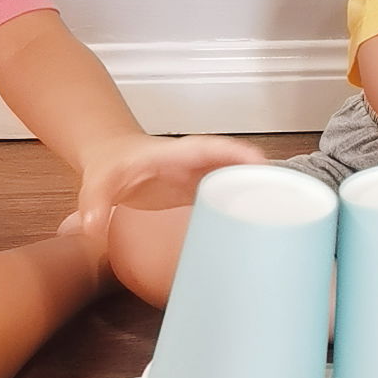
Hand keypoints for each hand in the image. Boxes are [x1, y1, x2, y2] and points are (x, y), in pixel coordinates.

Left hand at [77, 132, 266, 237]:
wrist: (112, 161)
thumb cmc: (109, 167)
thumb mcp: (97, 182)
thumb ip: (94, 202)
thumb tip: (91, 227)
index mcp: (179, 153)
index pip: (213, 148)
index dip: (237, 154)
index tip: (260, 162)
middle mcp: (197, 164)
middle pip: (236, 165)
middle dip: (262, 176)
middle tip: (286, 198)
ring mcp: (202, 178)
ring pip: (237, 180)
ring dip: (259, 193)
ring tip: (284, 217)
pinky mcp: (202, 194)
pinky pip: (229, 196)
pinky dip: (245, 207)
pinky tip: (259, 229)